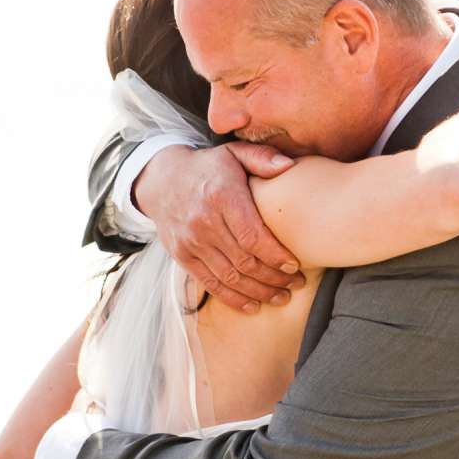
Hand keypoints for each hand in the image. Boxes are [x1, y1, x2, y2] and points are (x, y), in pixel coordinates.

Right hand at [132, 142, 301, 311]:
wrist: (162, 180)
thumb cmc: (208, 168)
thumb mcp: (233, 153)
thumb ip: (262, 158)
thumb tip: (289, 167)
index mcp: (221, 196)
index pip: (253, 236)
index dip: (275, 256)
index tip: (295, 265)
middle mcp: (203, 222)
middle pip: (245, 261)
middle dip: (274, 277)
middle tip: (297, 283)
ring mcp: (190, 242)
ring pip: (230, 278)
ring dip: (259, 292)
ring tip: (282, 297)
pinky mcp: (182, 256)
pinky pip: (210, 284)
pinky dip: (234, 299)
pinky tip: (254, 305)